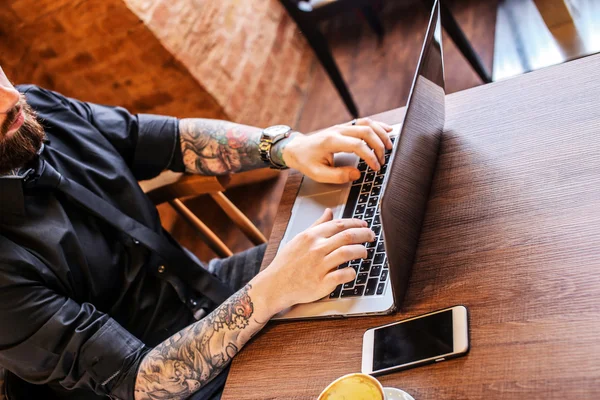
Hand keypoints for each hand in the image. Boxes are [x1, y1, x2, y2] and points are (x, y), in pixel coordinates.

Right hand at [253, 209, 374, 315]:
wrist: (275, 285)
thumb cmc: (287, 262)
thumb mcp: (299, 238)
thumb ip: (317, 225)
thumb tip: (329, 212)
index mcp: (311, 236)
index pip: (339, 224)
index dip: (356, 223)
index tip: (364, 226)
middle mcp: (316, 248)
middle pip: (348, 236)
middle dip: (364, 235)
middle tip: (371, 236)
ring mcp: (320, 265)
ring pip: (348, 253)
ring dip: (361, 251)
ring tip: (364, 253)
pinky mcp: (323, 283)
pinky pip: (344, 274)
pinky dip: (352, 272)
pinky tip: (352, 271)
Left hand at [282, 118, 392, 183]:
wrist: (297, 148)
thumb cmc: (306, 161)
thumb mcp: (318, 174)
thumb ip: (338, 176)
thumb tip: (356, 174)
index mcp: (331, 141)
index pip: (357, 145)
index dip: (370, 156)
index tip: (375, 167)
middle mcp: (338, 130)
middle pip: (366, 132)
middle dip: (378, 146)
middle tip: (382, 161)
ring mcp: (342, 127)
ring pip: (367, 124)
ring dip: (380, 134)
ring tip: (389, 147)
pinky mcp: (345, 127)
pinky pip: (364, 122)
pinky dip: (377, 126)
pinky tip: (387, 130)